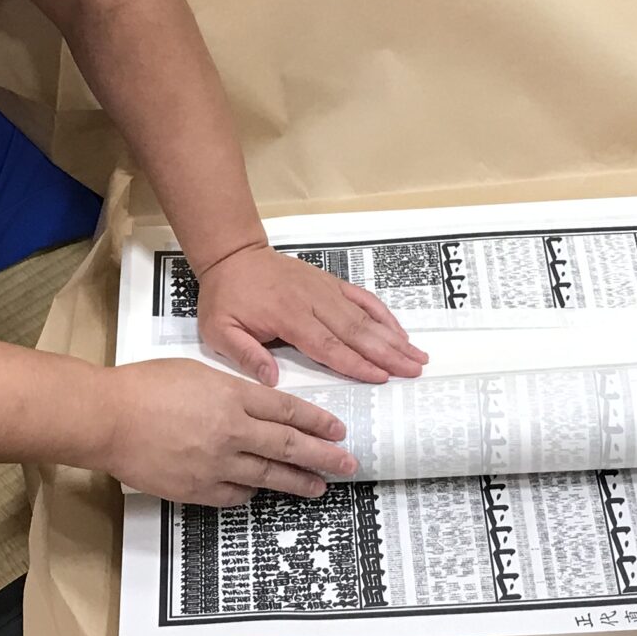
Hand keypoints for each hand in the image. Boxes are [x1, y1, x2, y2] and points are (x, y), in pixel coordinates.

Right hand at [99, 359, 359, 503]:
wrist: (108, 418)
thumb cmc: (143, 387)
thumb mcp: (196, 374)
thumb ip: (230, 391)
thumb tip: (253, 407)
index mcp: (232, 397)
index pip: (287, 410)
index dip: (316, 422)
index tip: (338, 430)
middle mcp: (231, 432)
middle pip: (288, 446)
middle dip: (323, 457)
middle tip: (348, 465)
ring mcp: (216, 464)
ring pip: (268, 476)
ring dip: (297, 482)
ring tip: (318, 487)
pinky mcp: (197, 489)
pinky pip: (235, 495)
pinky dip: (251, 493)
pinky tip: (260, 492)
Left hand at [194, 243, 426, 384]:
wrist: (234, 255)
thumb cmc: (226, 296)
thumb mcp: (219, 330)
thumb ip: (245, 354)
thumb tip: (271, 380)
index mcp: (288, 317)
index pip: (328, 346)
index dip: (356, 363)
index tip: (380, 376)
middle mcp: (313, 302)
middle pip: (356, 332)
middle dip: (387, 353)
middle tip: (414, 370)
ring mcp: (325, 290)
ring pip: (364, 317)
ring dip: (392, 336)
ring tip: (417, 354)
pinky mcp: (330, 283)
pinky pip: (362, 298)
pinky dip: (382, 314)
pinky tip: (399, 330)